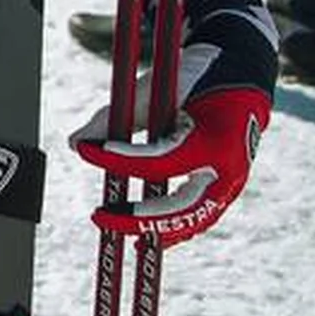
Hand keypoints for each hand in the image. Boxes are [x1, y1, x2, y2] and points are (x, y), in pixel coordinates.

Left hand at [73, 85, 267, 246]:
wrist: (240, 77)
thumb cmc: (196, 78)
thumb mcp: (155, 88)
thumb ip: (115, 116)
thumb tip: (75, 143)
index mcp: (214, 143)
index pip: (160, 161)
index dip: (120, 160)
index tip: (86, 151)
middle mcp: (228, 172)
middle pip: (181, 210)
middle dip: (138, 219)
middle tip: (97, 215)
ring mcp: (230, 184)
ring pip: (193, 220)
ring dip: (155, 230)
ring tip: (118, 231)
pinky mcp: (225, 188)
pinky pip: (198, 216)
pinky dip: (173, 228)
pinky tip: (146, 237)